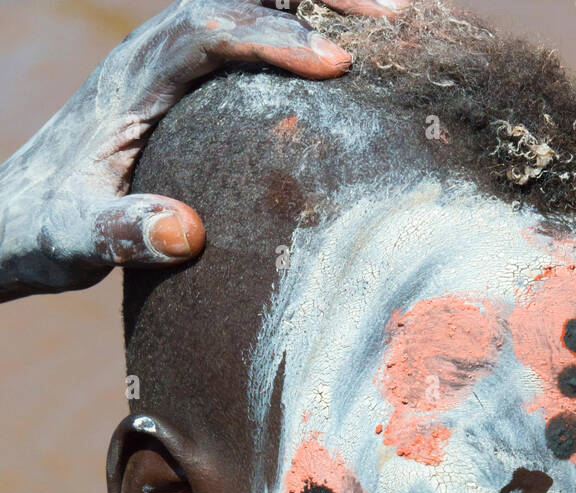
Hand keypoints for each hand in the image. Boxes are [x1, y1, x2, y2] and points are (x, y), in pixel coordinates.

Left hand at [0, 0, 407, 299]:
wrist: (17, 214)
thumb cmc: (49, 228)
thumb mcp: (80, 240)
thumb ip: (124, 232)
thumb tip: (184, 232)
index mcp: (134, 77)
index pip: (210, 30)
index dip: (274, 38)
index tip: (337, 65)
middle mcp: (153, 51)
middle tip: (390, 15)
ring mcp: (171, 58)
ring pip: (250, 1)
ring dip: (314, 2)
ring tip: (388, 23)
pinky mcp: (185, 78)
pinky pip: (248, 30)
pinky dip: (298, 28)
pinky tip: (345, 58)